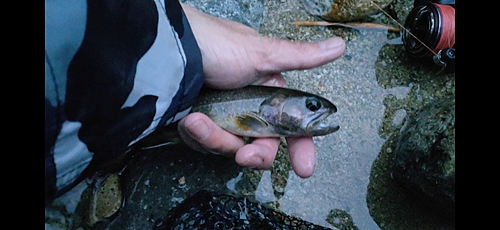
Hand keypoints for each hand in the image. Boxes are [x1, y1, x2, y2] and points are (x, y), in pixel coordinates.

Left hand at [178, 3, 344, 177]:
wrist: (167, 50)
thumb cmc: (216, 46)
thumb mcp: (262, 53)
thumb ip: (301, 57)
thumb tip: (339, 46)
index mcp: (266, 90)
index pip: (291, 125)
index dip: (300, 148)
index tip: (304, 169)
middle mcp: (246, 106)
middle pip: (260, 145)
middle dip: (253, 153)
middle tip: (245, 156)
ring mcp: (221, 116)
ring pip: (229, 147)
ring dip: (215, 137)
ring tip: (198, 118)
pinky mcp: (197, 124)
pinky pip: (204, 144)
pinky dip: (196, 134)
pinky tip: (189, 118)